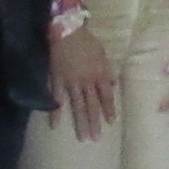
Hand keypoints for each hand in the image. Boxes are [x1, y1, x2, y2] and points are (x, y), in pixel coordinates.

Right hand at [52, 22, 118, 139]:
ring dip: (80, 122)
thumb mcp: (103, 53)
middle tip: (95, 138)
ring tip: (82, 138)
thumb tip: (113, 84)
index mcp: (99, 74)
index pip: (106, 96)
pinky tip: (55, 125)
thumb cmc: (86, 41)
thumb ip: (108, 70)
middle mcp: (87, 81)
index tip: (111, 122)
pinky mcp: (57, 80)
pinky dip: (55, 112)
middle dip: (94, 122)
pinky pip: (56, 98)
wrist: (67, 30)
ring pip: (76, 105)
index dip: (109, 109)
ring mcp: (71, 82)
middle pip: (91, 105)